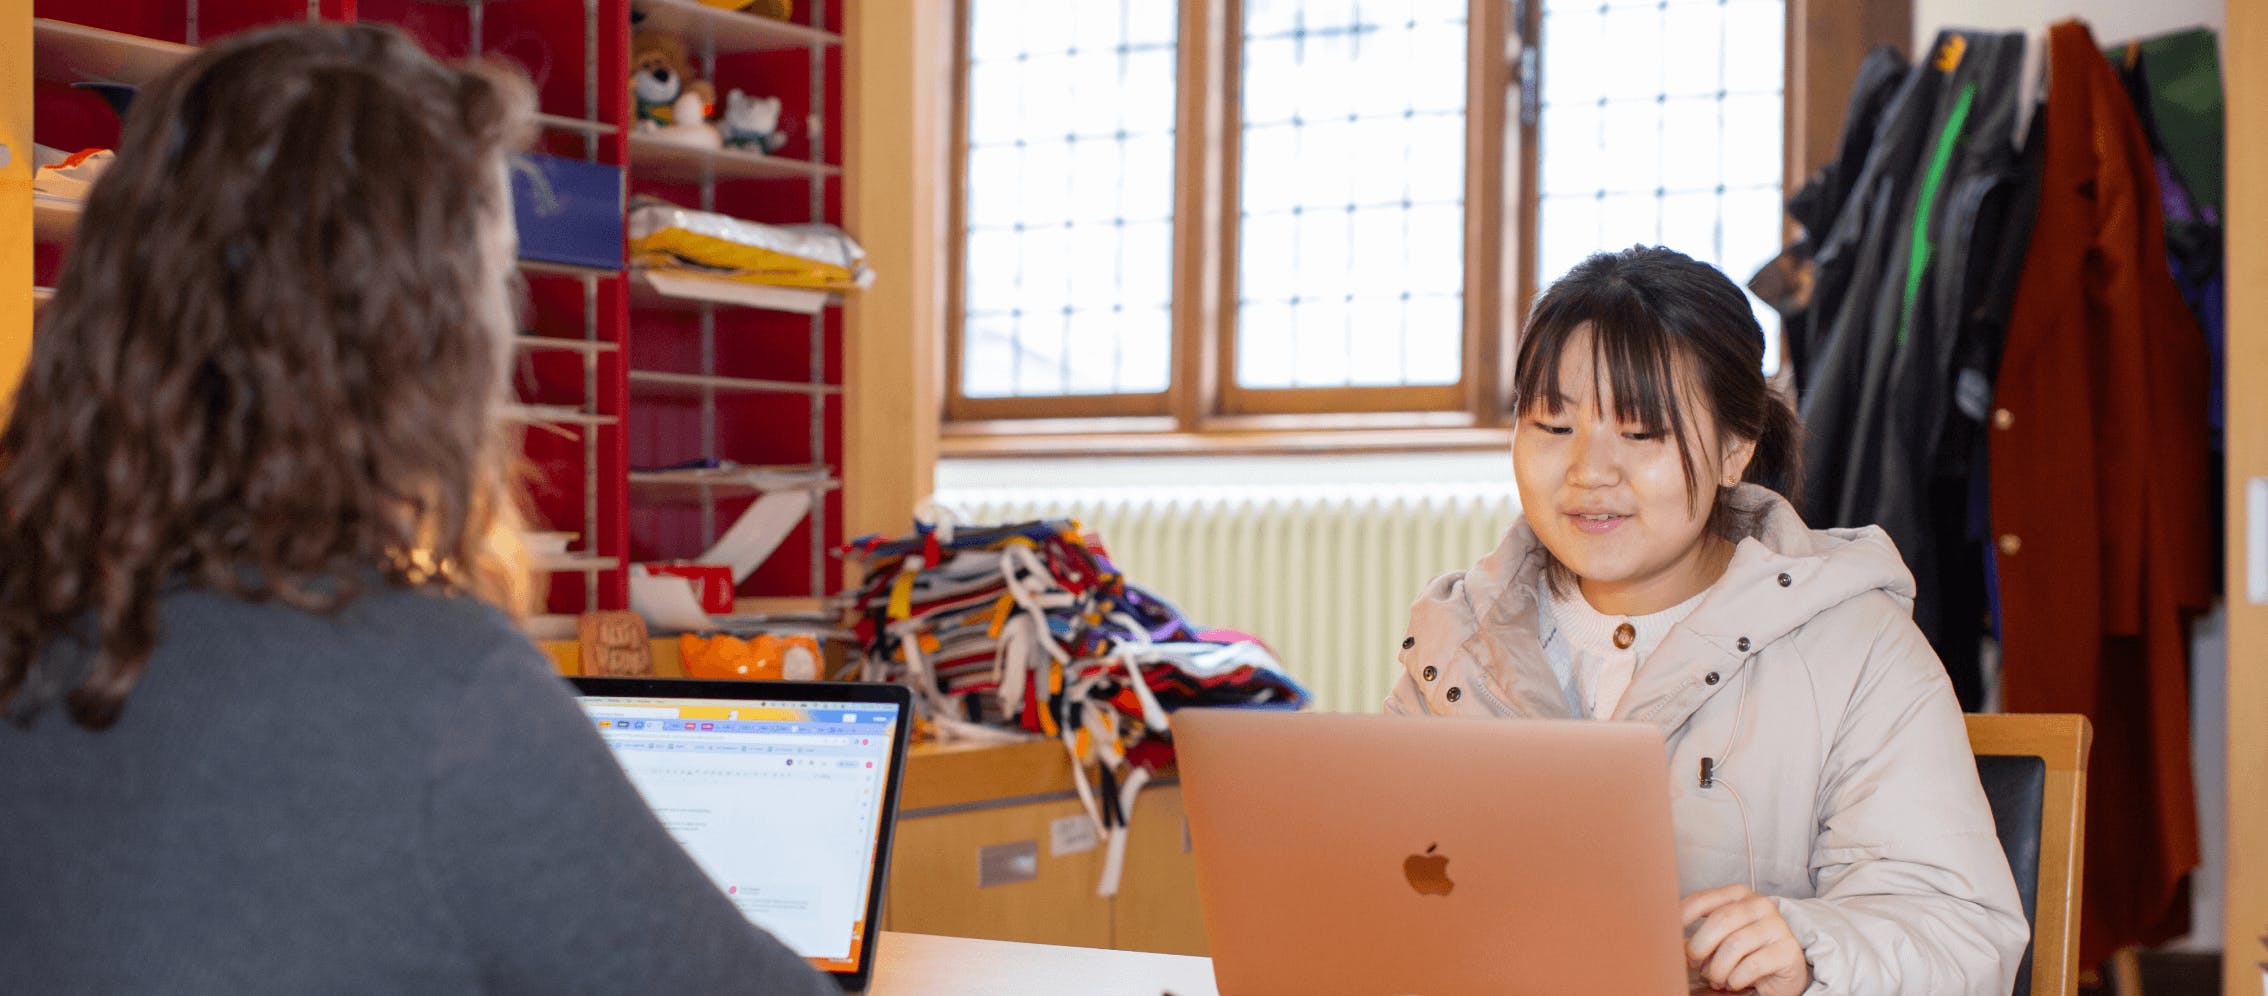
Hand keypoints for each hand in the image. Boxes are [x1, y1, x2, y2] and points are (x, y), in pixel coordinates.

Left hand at [1680, 884, 1810, 995]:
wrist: (1782, 972)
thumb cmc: (1745, 952)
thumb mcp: (1719, 937)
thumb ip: (1700, 933)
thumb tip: (1672, 942)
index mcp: (1739, 895)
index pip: (1702, 900)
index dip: (1681, 919)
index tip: (1670, 937)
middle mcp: (1760, 905)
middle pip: (1719, 921)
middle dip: (1699, 947)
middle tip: (1695, 964)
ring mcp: (1777, 926)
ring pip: (1734, 945)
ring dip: (1718, 969)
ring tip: (1717, 978)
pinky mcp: (1788, 951)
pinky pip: (1752, 965)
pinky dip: (1736, 978)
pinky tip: (1735, 982)